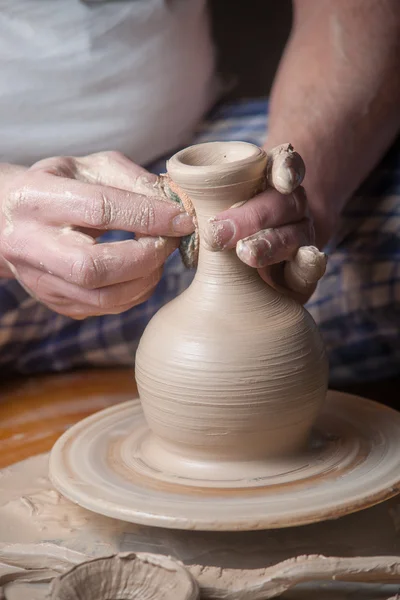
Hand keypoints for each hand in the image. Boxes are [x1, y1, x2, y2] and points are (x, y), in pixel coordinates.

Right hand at [0, 151, 193, 317]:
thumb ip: (132, 180)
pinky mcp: (57, 303)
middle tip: (171, 240)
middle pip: (96, 267)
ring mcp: (41, 282)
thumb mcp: (89, 167)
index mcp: (37, 199)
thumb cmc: (58, 186)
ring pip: (104, 297)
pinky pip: (107, 308)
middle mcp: (31, 245)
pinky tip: (144, 270)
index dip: (148, 216)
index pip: (100, 210)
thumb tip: (177, 203)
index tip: (182, 218)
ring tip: (160, 253)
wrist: (11, 218)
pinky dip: (137, 291)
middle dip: (147, 256)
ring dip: (147, 278)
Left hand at [203, 144, 325, 301]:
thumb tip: (170, 192)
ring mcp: (302, 236)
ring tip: (246, 253)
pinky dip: (312, 263)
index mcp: (270, 181)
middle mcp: (291, 205)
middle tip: (220, 233)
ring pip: (295, 234)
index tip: (281, 179)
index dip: (286, 168)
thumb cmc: (224, 225)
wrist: (250, 265)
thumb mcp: (209, 207)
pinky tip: (310, 259)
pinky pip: (312, 266)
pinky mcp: (304, 270)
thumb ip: (198, 198)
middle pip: (283, 203)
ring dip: (271, 242)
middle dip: (254, 216)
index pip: (284, 165)